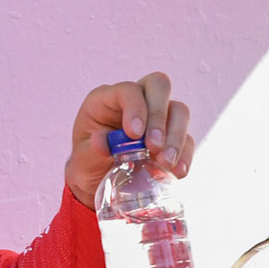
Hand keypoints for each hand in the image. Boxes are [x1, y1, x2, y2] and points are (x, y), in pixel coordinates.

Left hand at [64, 72, 194, 206]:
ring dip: (175, 137)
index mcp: (108, 99)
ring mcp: (157, 116)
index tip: (134, 134)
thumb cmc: (87, 162)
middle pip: (159, 86)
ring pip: (179, 110)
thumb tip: (102, 142)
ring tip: (166, 163)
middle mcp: (137, 101)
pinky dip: (185, 154)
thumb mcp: (81, 158)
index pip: (128, 90)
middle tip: (153, 146)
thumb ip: (90, 149)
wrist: (97, 181)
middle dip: (159, 116)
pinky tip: (179, 171)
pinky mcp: (171, 136)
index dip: (135, 108)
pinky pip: (186, 138)